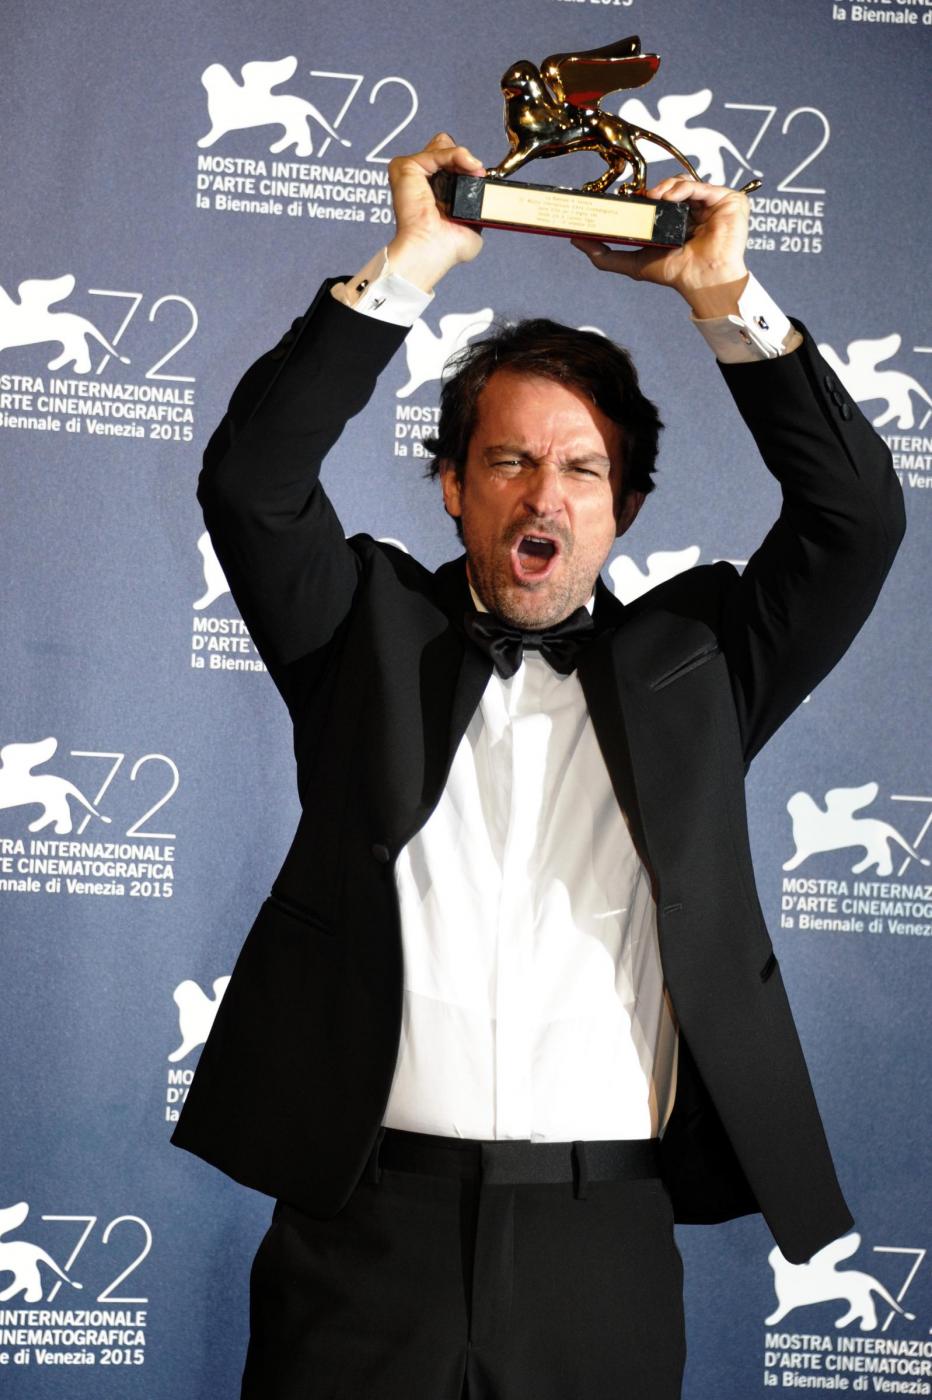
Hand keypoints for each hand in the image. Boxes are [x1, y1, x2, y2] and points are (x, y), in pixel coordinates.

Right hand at [386, 133, 485, 292]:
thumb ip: (479, 206)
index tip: (480, 177)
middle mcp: (422, 180)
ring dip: (462, 156)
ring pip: (442, 144)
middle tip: (476, 176)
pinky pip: (437, 150)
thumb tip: (490, 196)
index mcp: (434, 191)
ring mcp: (413, 173)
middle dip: (464, 158)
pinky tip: (468, 166)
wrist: (431, 251)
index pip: (451, 162)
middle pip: (445, 147)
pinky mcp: (407, 167)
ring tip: (473, 172)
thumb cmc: (445, 248)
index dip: (467, 165)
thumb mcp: (473, 225)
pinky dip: (456, 154)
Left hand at [571, 179, 750, 318]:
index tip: (623, 195)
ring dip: (665, 186)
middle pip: (670, 187)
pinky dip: (682, 187)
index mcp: (677, 220)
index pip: (657, 199)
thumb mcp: (633, 264)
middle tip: (637, 196)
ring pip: (683, 182)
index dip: (641, 195)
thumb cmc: (676, 274)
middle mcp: (694, 209)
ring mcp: (711, 204)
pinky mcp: (727, 200)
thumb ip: (605, 256)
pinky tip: (668, 198)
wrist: (702, 281)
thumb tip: (576, 241)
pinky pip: (700, 184)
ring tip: (654, 198)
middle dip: (652, 189)